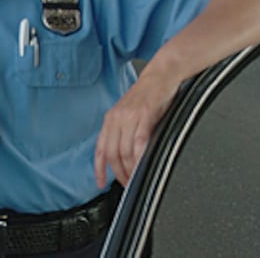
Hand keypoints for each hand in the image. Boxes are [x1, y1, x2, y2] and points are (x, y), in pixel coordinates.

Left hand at [94, 73, 178, 187]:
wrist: (161, 74)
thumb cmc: (148, 94)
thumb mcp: (129, 113)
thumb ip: (124, 131)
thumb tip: (124, 155)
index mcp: (111, 118)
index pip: (100, 148)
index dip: (99, 168)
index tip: (100, 182)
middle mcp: (117, 117)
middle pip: (113, 153)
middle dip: (119, 173)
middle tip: (127, 184)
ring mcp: (130, 116)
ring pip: (125, 150)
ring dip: (130, 169)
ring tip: (136, 178)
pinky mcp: (145, 114)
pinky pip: (139, 141)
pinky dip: (140, 157)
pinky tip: (142, 165)